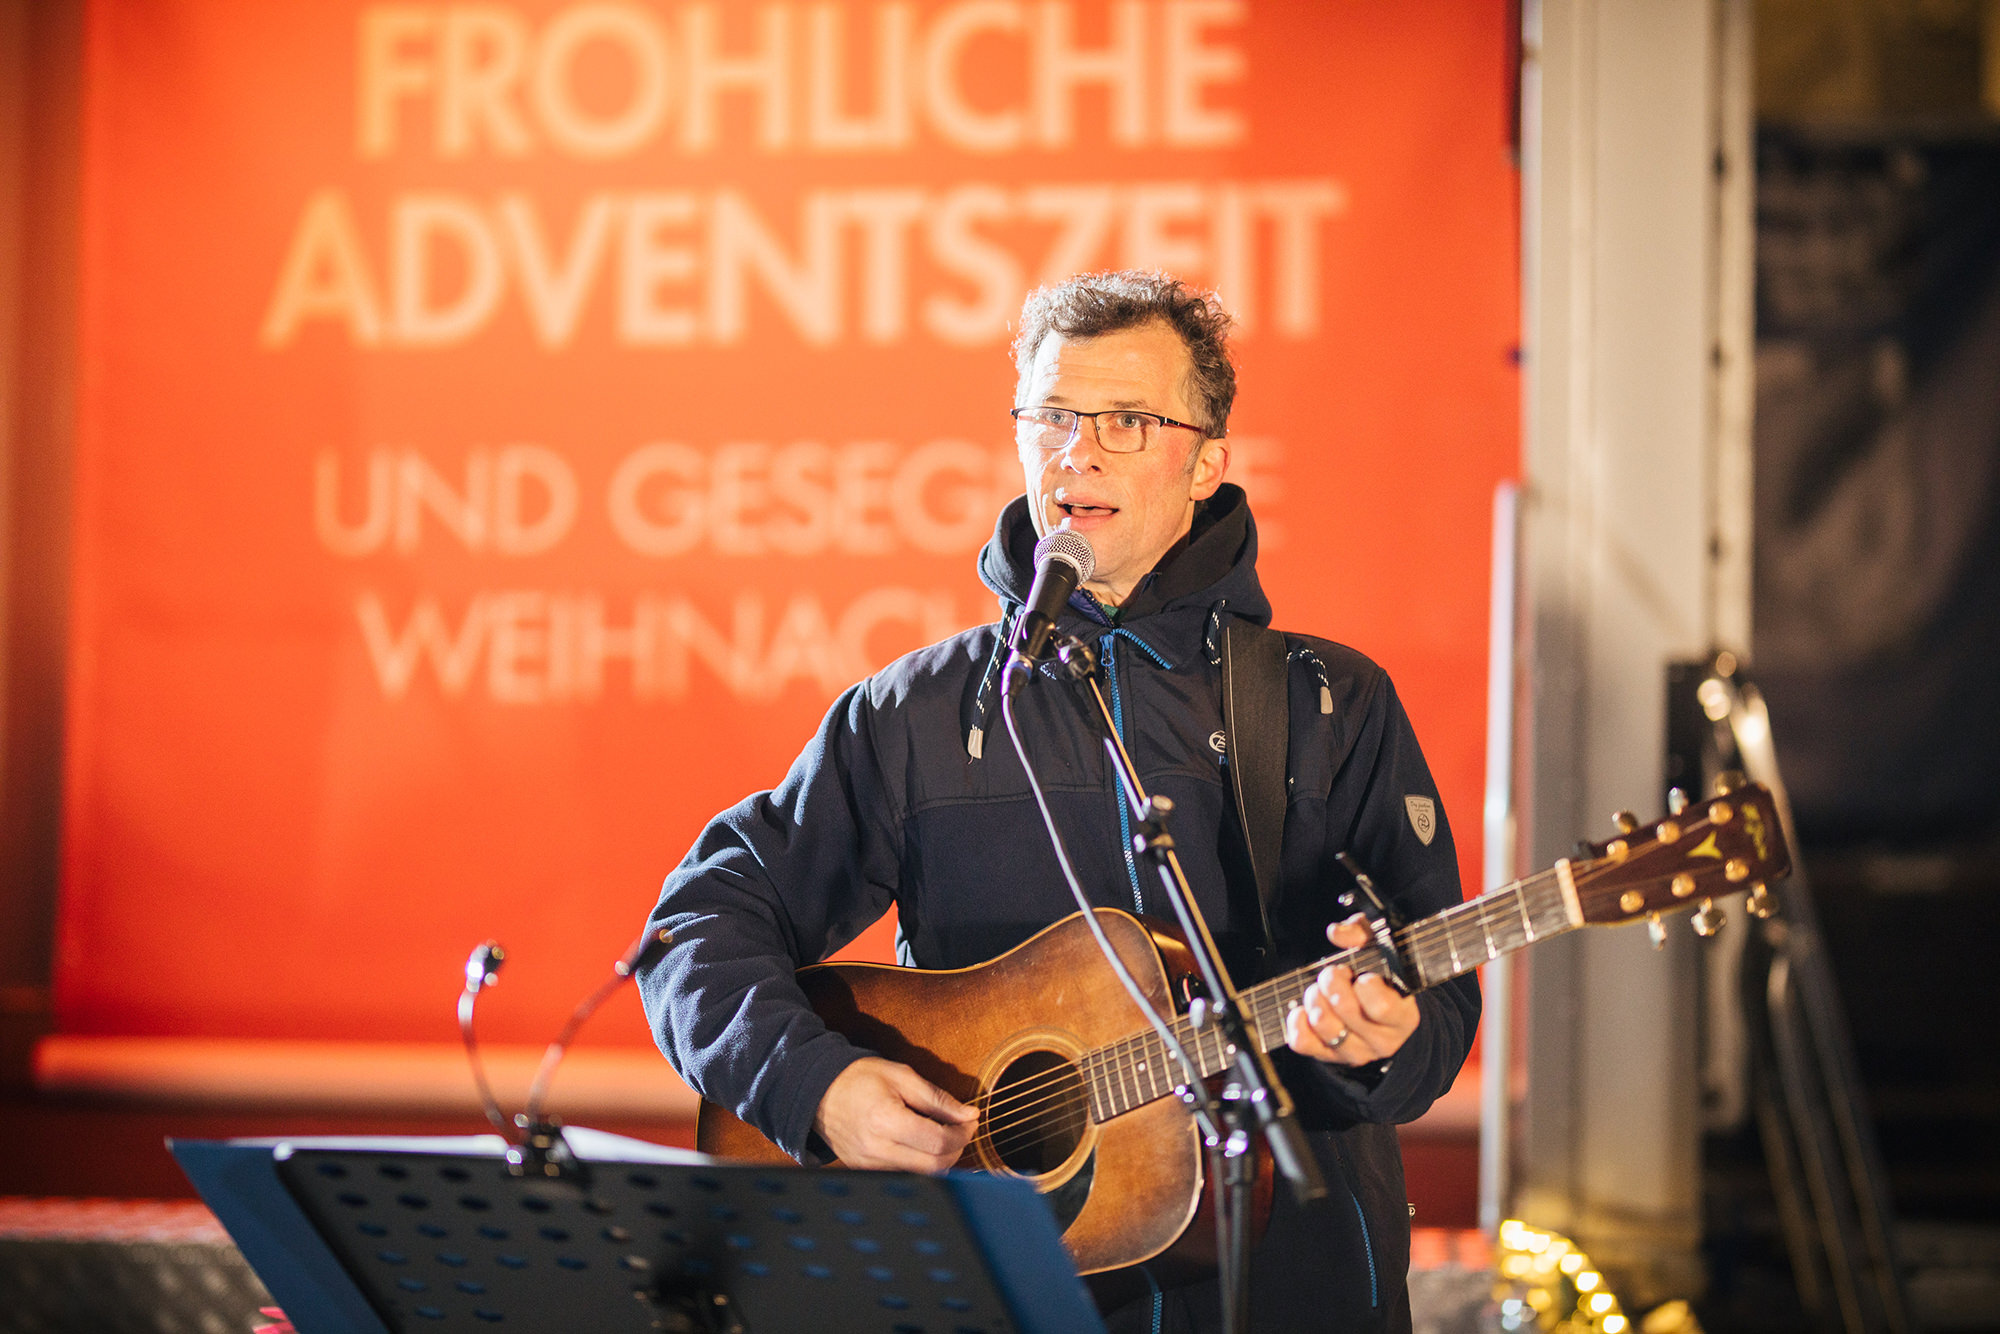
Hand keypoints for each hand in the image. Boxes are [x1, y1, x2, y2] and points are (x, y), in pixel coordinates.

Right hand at [813, 1056, 977, 1171]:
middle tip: (962, 1128)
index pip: (938, 1141)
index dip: (962, 1133)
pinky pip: (905, 1174)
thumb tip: (968, 1115)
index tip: (970, 1120)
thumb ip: (937, 1098)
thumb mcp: (901, 1076)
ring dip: (942, 1158)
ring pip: (922, 1175)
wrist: (819, 1092)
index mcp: (885, 1121)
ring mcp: (869, 1165)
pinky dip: (921, 1162)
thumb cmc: (860, 1078)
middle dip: (957, 1149)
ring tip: (943, 1134)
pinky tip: (922, 1144)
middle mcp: (876, 1150)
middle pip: (934, 1165)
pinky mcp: (866, 1171)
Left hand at [1284, 914, 1419, 1066]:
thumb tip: (1338, 933)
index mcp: (1403, 1016)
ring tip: (1319, 989)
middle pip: (1346, 1010)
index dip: (1365, 986)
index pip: (1383, 1007)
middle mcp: (1383, 1040)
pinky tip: (1302, 1009)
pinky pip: (1303, 1043)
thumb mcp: (1381, 949)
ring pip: (1324, 1026)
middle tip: (1333, 973)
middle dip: (1332, 981)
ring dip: (1314, 998)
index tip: (1361, 975)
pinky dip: (1297, 1022)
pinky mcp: (1330, 1057)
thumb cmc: (1382, 978)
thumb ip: (1363, 933)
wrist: (1383, 1018)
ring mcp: (1356, 1052)